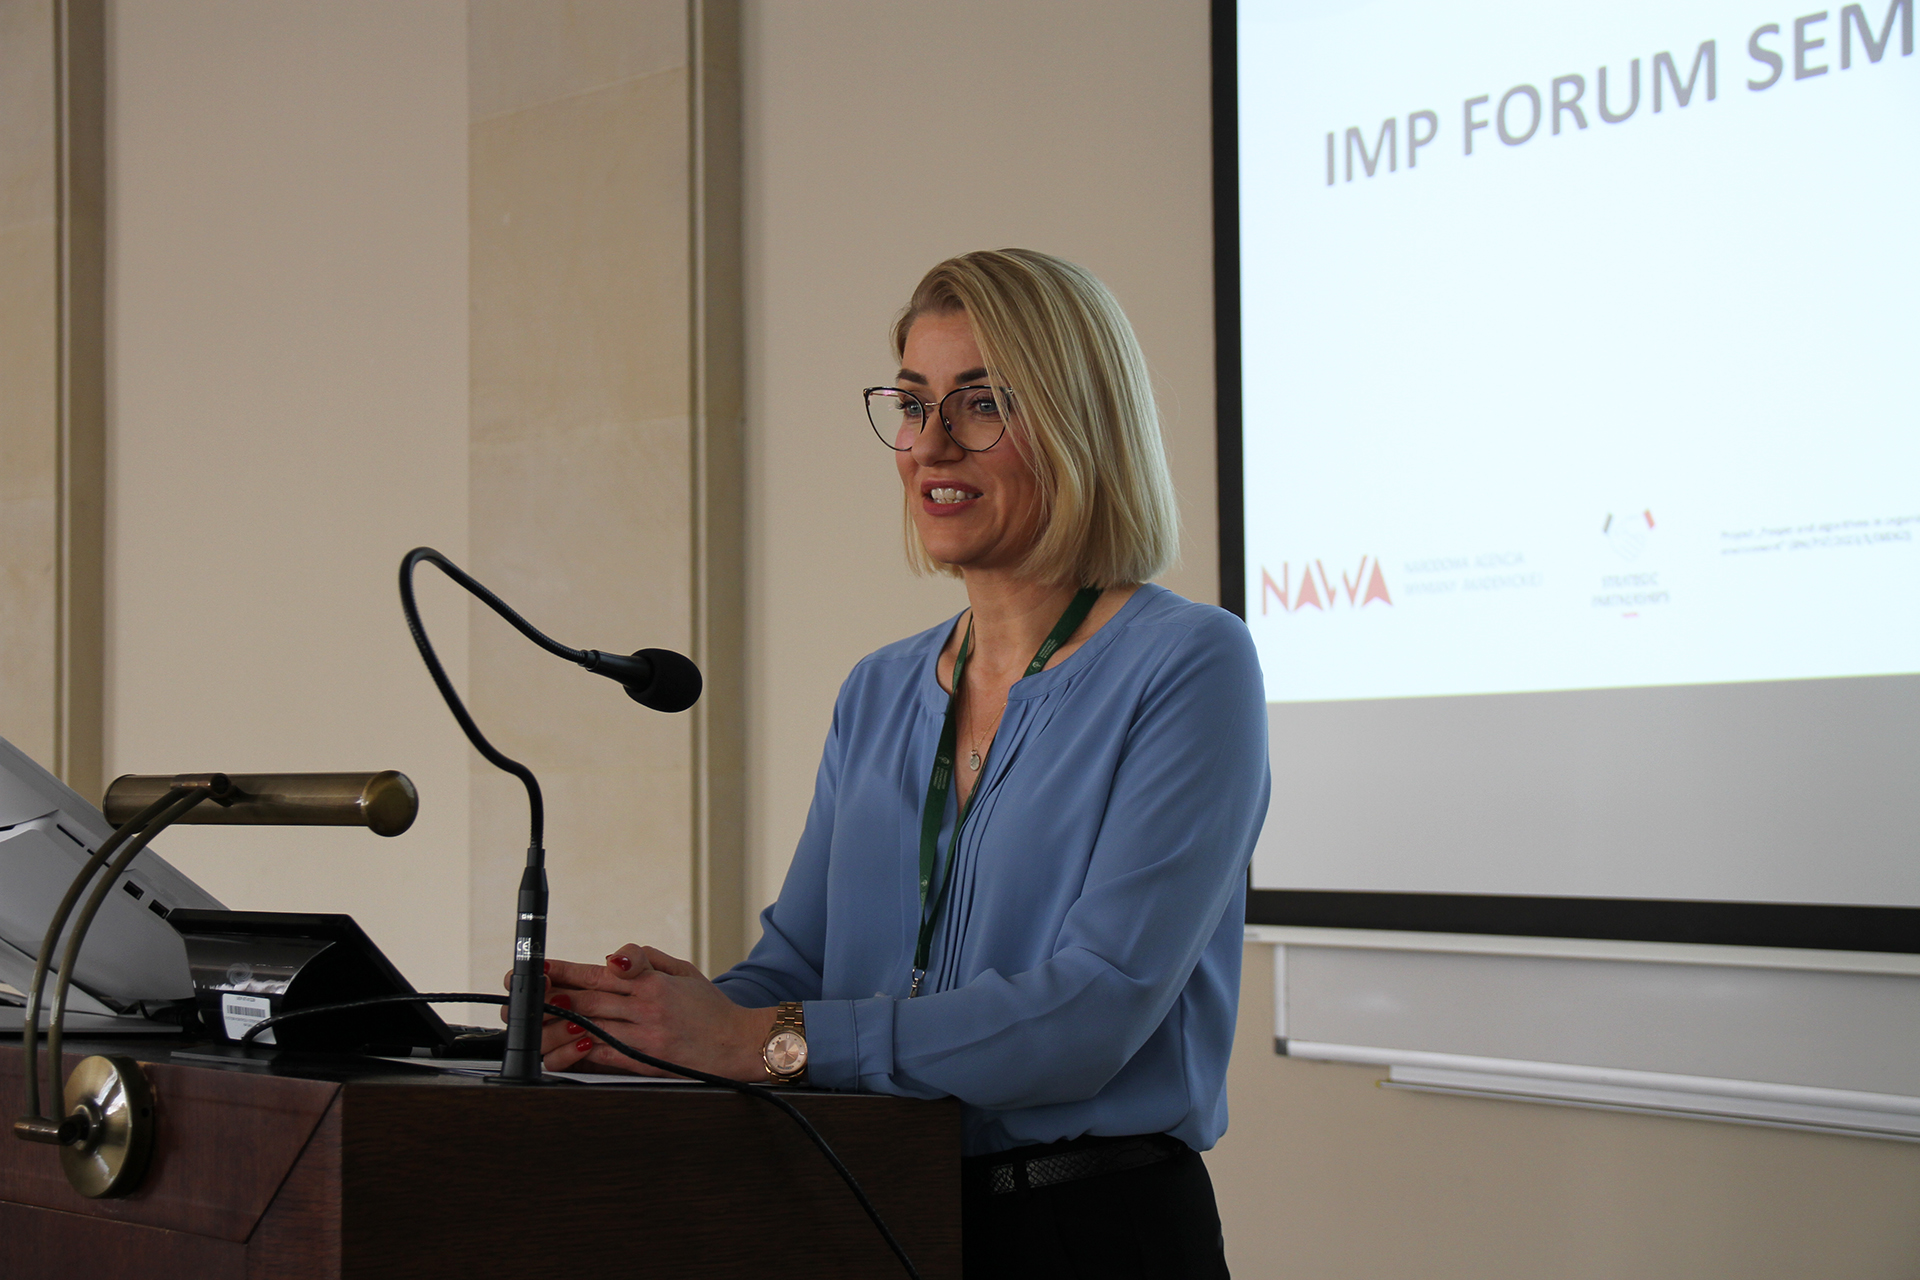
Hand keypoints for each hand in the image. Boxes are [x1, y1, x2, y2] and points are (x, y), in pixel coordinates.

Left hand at [505, 945, 775, 1079]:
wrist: (738, 1043)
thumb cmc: (710, 1009)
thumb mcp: (683, 970)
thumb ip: (646, 960)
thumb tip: (612, 957)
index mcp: (653, 981)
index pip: (600, 971)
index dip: (566, 969)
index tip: (541, 968)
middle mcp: (646, 1005)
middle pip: (587, 998)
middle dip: (549, 996)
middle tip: (521, 995)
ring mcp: (643, 1034)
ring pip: (588, 1026)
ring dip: (554, 1026)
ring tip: (529, 1025)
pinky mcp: (643, 1059)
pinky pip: (602, 1054)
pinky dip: (576, 1051)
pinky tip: (558, 1050)